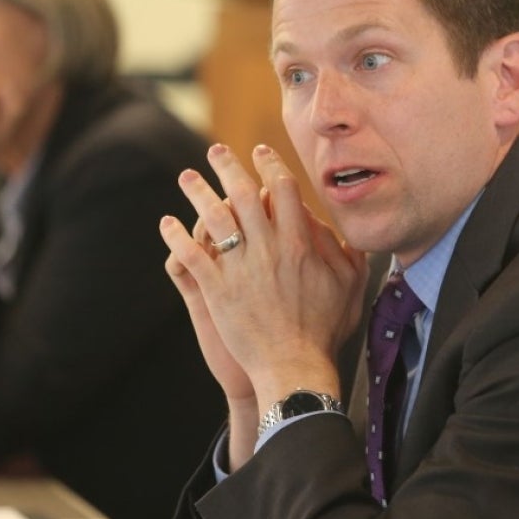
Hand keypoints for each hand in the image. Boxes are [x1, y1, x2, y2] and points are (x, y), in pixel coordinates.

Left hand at [160, 144, 366, 444]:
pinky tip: (167, 224)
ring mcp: (239, 269)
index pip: (283, 189)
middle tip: (216, 151)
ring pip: (213, 218)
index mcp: (299, 244)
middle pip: (244, 193)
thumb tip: (335, 227)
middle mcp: (267, 249)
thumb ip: (345, 253)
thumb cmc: (325, 330)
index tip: (261, 152)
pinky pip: (191, 255)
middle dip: (227, 166)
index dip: (271, 165)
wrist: (294, 367)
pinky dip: (176, 237)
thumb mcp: (351, 287)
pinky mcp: (216, 291)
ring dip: (198, 192)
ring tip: (187, 177)